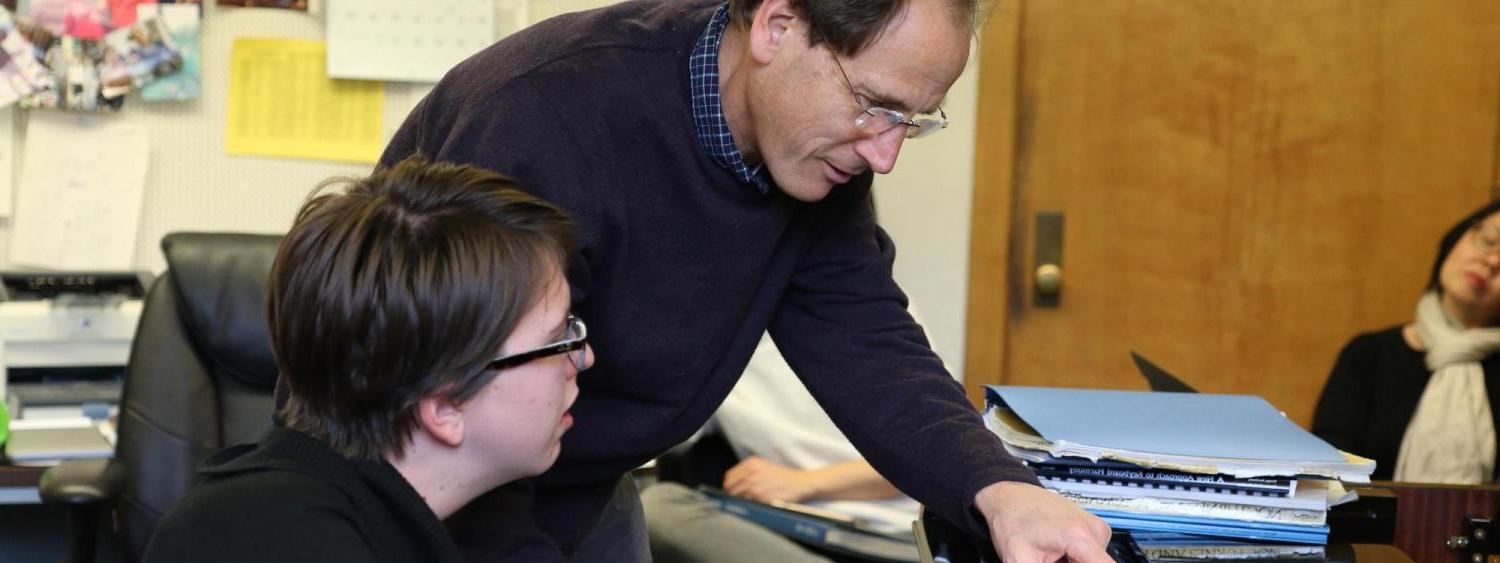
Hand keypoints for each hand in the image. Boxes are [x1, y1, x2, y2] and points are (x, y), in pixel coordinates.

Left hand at [723, 456, 816, 502]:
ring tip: (752, 500)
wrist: (799, 483)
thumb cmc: (782, 476)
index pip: (729, 476)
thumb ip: (747, 472)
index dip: (729, 485)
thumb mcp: (764, 466)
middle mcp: (751, 472)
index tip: (732, 490)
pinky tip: (759, 502)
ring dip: (742, 500)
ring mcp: (755, 485)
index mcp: (751, 463)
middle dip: (733, 494)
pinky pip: (748, 504)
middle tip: (741, 498)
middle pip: (730, 488)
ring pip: (737, 497)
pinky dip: (751, 505)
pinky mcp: (760, 497)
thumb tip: (731, 484)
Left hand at [975, 481, 1112, 562]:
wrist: (1010, 496)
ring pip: (1093, 562)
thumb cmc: (1012, 522)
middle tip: (1049, 560)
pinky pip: (1091, 556)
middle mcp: (1095, 530)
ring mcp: (1097, 529)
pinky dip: (1075, 560)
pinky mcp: (1094, 530)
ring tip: (1050, 558)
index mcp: (1080, 537)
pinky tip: (1057, 555)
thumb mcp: (1019, 560)